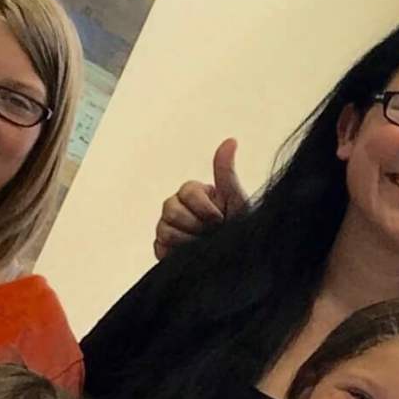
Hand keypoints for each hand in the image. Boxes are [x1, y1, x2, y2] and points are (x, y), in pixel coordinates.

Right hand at [152, 138, 246, 258]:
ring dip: (188, 241)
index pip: (186, 191)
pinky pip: (160, 248)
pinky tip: (191, 254)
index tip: (220, 218)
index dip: (204, 208)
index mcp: (193, 194)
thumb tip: (231, 140)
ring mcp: (167, 228)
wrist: (236, 258)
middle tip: (211, 232)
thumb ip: (226, 173)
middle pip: (170, 210)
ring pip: (164, 230)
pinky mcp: (163, 249)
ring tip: (203, 245)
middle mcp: (177, 208)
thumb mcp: (235, 200)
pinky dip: (176, 254)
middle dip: (195, 225)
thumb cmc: (237, 228)